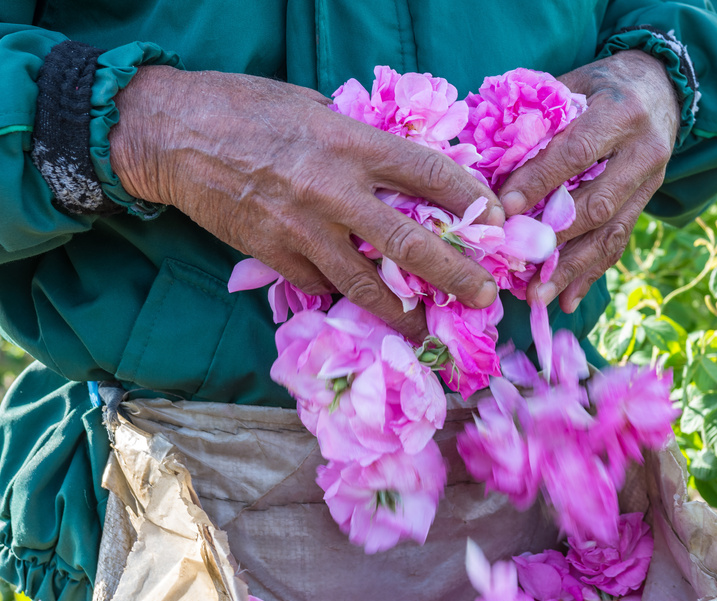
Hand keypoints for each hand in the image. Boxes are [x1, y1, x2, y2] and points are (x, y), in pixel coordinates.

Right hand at [110, 67, 504, 339]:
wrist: (172, 134)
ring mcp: (303, 231)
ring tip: (427, 327)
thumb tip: (403, 174)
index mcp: (351, 144)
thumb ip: (360, 143)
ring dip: (403, 311)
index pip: (430, 175)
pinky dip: (346, 295)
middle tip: (485, 296)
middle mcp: (333, 191)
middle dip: (455, 274)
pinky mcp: (275, 257)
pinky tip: (364, 304)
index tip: (498, 220)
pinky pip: (322, 284)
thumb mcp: (315, 109)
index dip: (472, 200)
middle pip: (410, 242)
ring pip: (366, 284)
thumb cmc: (246, 109)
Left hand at [498, 50, 680, 312]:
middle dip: (555, 238)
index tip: (508, 209)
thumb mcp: (576, 83)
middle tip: (518, 262)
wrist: (662, 88)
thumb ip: (541, 116)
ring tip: (538, 296)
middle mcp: (643, 152)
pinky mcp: (646, 204)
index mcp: (621, 114)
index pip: (577, 153)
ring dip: (572, 269)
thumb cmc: (602, 85)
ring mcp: (650, 183)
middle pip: (598, 203)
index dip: (541, 182)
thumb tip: (489, 156)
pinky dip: (591, 274)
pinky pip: (618, 243)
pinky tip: (566, 299)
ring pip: (610, 233)